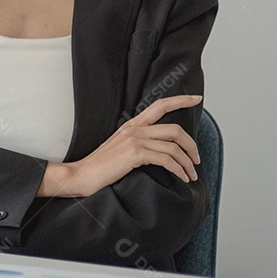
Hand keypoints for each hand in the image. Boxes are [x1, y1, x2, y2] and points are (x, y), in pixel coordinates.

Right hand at [39, 95, 202, 197]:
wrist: (80, 175)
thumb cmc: (100, 166)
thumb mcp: (119, 147)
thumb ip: (137, 142)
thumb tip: (159, 149)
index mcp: (132, 124)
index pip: (160, 105)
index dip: (180, 101)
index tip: (196, 99)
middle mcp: (135, 129)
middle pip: (175, 129)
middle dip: (192, 145)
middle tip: (196, 159)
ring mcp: (135, 140)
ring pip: (174, 147)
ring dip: (188, 163)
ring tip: (192, 175)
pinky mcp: (135, 154)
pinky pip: (167, 160)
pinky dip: (179, 170)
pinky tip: (182, 178)